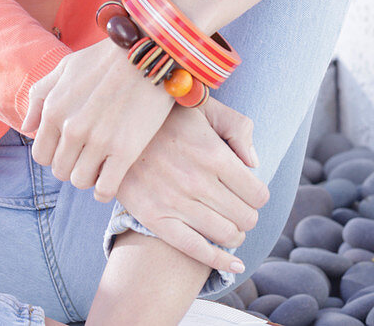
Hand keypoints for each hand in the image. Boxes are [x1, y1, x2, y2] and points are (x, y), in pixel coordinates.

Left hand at [20, 38, 174, 201]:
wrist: (149, 51)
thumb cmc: (106, 59)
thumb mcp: (65, 67)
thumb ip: (40, 95)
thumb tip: (26, 126)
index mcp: (54, 108)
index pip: (41, 154)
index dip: (55, 153)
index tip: (70, 147)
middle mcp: (71, 127)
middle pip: (60, 170)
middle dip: (71, 164)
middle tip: (88, 153)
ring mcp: (98, 140)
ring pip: (80, 181)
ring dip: (89, 175)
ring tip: (101, 161)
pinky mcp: (125, 150)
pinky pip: (105, 189)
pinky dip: (105, 189)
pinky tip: (112, 175)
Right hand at [113, 97, 270, 274]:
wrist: (115, 129)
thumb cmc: (166, 117)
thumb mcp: (204, 107)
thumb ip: (237, 126)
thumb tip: (255, 163)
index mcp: (212, 153)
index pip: (257, 193)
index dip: (258, 195)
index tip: (250, 191)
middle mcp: (196, 181)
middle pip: (246, 218)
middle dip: (248, 214)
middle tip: (238, 206)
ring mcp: (175, 202)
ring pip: (227, 235)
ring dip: (235, 234)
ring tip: (228, 223)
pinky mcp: (155, 218)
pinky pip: (197, 251)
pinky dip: (221, 262)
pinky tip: (234, 265)